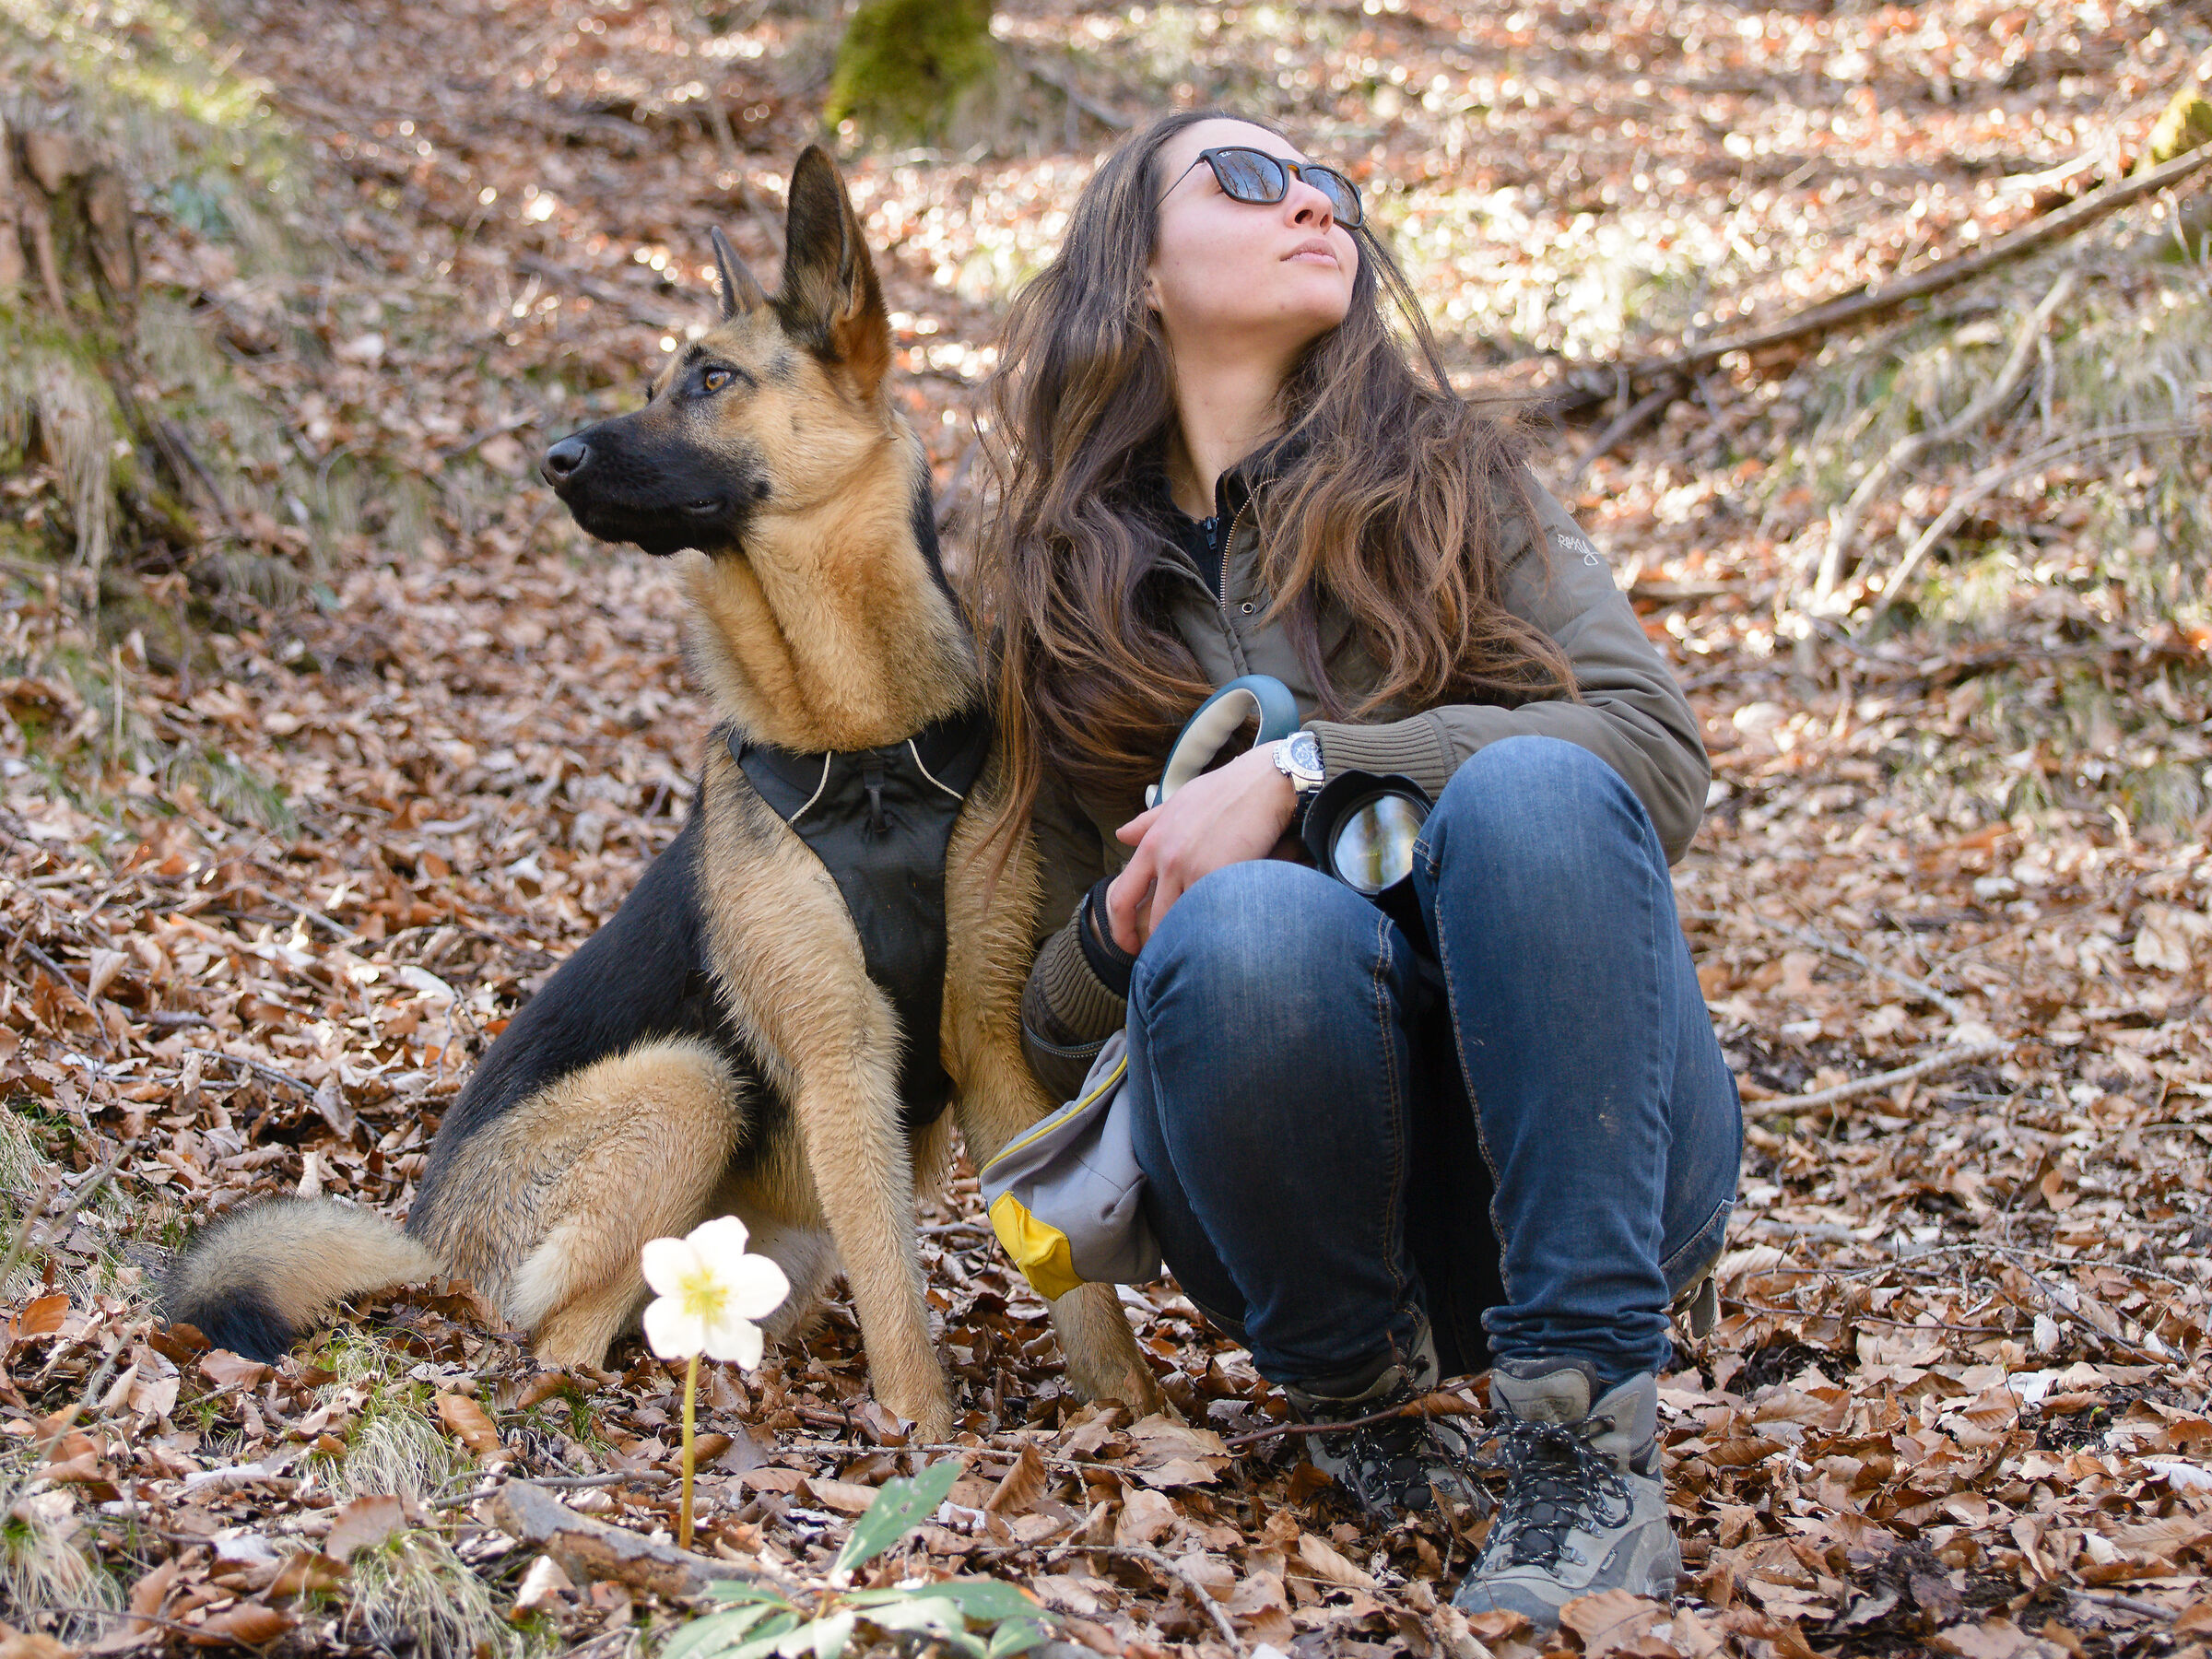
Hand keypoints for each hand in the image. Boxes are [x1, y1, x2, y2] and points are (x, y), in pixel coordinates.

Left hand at [1103, 744, 1298, 953]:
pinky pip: (1207, 917)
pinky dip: (1211, 932)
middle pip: (1152, 920)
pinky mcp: (1219, 875)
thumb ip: (1148, 823)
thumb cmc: (1226, 790)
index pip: (1122, 896)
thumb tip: (1121, 835)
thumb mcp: (1179, 801)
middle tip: (1169, 962)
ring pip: (1179, 923)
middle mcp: (1166, 858)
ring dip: (1187, 942)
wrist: (1264, 782)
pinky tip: (1220, 940)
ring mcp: (1192, 868)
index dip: (1120, 928)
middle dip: (1157, 946)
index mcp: (1152, 843)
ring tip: (1198, 954)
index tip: (1130, 945)